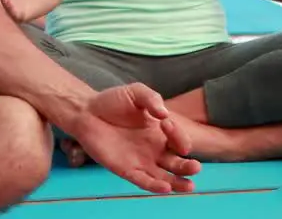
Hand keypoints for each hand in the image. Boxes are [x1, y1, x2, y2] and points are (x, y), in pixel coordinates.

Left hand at [69, 83, 199, 194]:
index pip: (179, 140)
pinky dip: (154, 186)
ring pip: (165, 178)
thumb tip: (164, 114)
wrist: (86, 111)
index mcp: (161, 133)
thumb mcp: (135, 93)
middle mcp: (154, 150)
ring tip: (189, 186)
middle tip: (196, 166)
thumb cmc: (112, 102)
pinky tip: (164, 188)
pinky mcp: (126, 169)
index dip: (178, 134)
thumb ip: (151, 98)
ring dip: (178, 184)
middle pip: (178, 164)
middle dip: (189, 167)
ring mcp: (141, 161)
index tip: (165, 122)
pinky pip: (143, 181)